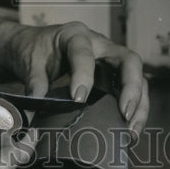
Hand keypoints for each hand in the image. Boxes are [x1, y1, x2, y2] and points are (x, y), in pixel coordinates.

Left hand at [8, 22, 148, 140]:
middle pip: (128, 60)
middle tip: (124, 114)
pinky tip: (128, 133)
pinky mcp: (113, 78)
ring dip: (139, 105)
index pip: (84, 52)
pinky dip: (134, 111)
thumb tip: (36, 106)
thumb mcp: (30, 62)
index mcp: (75, 35)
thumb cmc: (35, 50)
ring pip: (138, 78)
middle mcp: (100, 45)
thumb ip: (34, 81)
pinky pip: (132, 92)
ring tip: (131, 132)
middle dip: (131, 87)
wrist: (36, 47)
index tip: (78, 99)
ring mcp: (110, 61)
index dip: (83, 75)